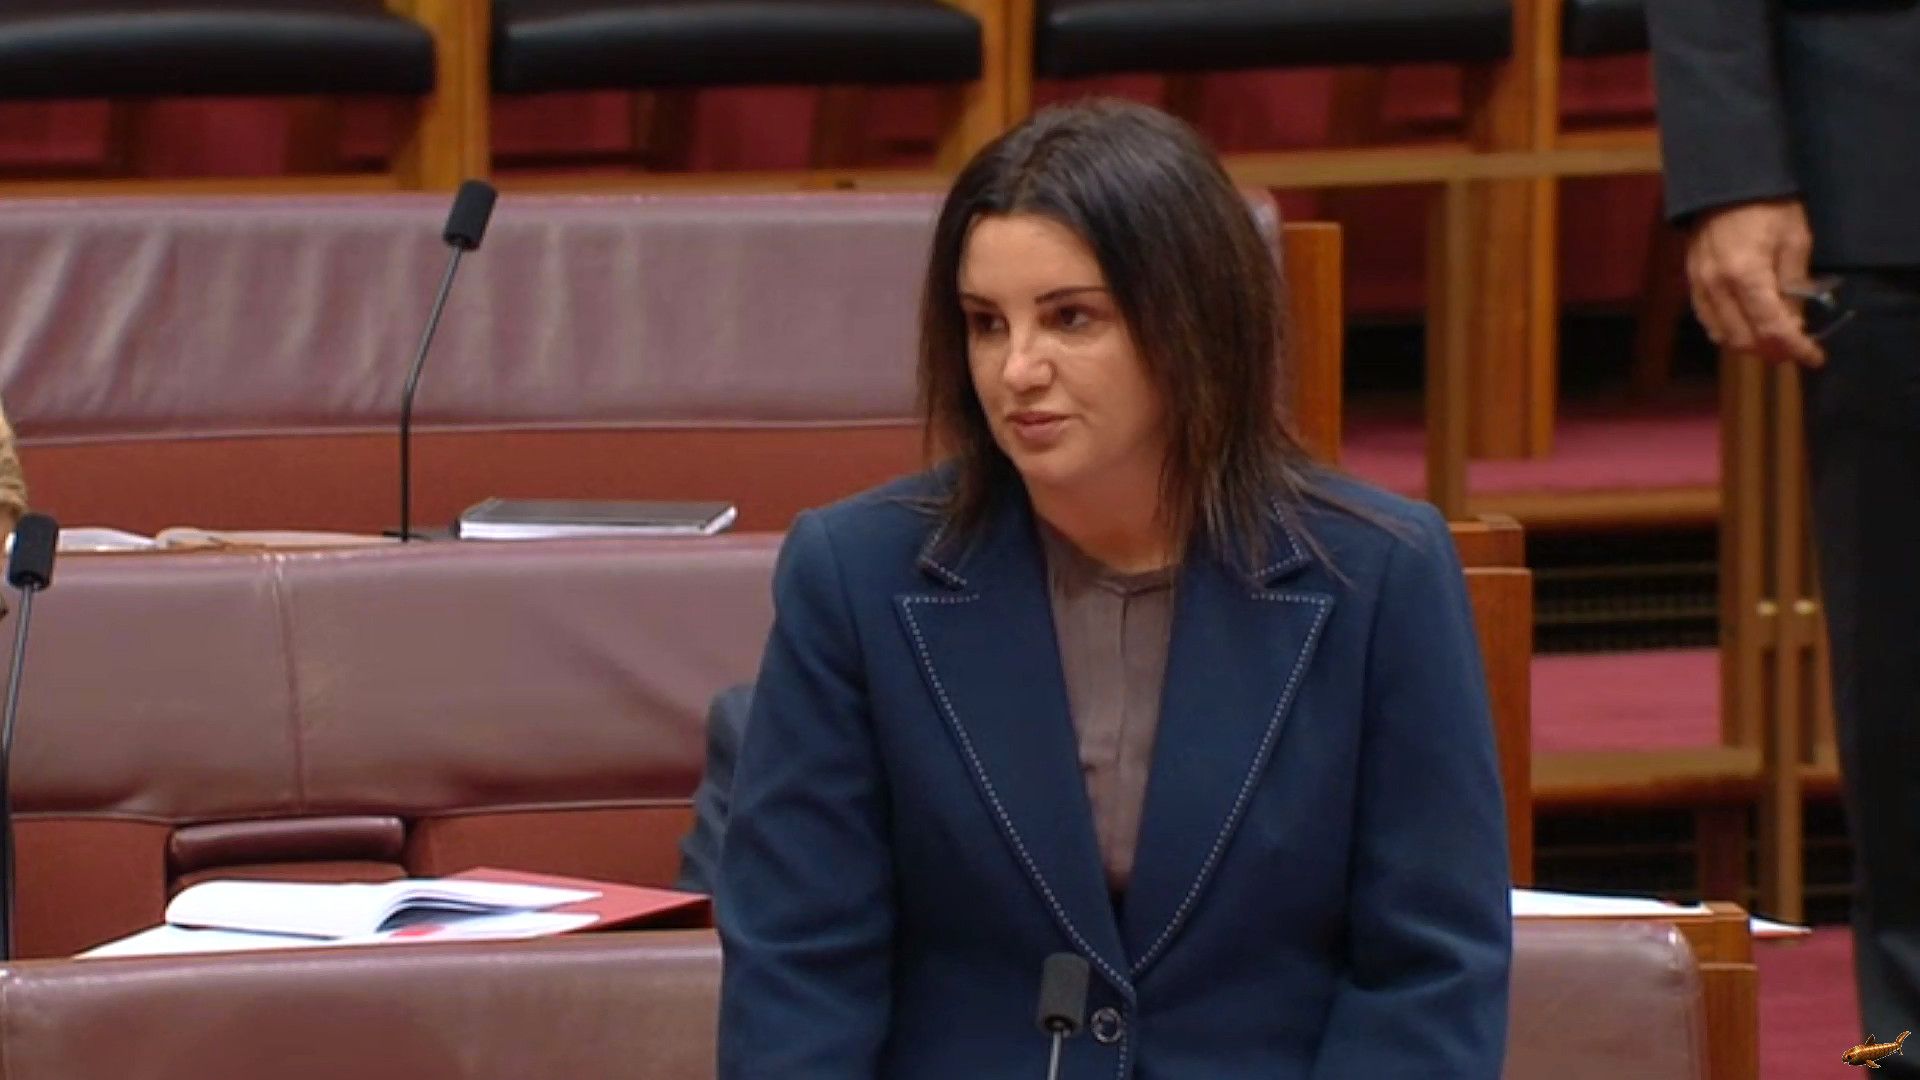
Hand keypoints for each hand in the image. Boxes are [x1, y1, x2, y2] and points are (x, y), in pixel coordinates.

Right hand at [1685, 198, 1824, 366]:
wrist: (1725, 182)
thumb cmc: (1769, 206)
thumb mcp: (1795, 241)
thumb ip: (1795, 286)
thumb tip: (1796, 324)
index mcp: (1747, 275)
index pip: (1772, 328)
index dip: (1796, 348)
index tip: (1815, 358)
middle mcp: (1718, 287)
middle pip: (1744, 340)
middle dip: (1773, 350)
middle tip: (1795, 349)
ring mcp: (1700, 286)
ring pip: (1722, 336)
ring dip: (1750, 344)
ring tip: (1772, 339)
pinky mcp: (1691, 282)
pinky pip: (1707, 320)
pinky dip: (1728, 331)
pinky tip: (1745, 325)